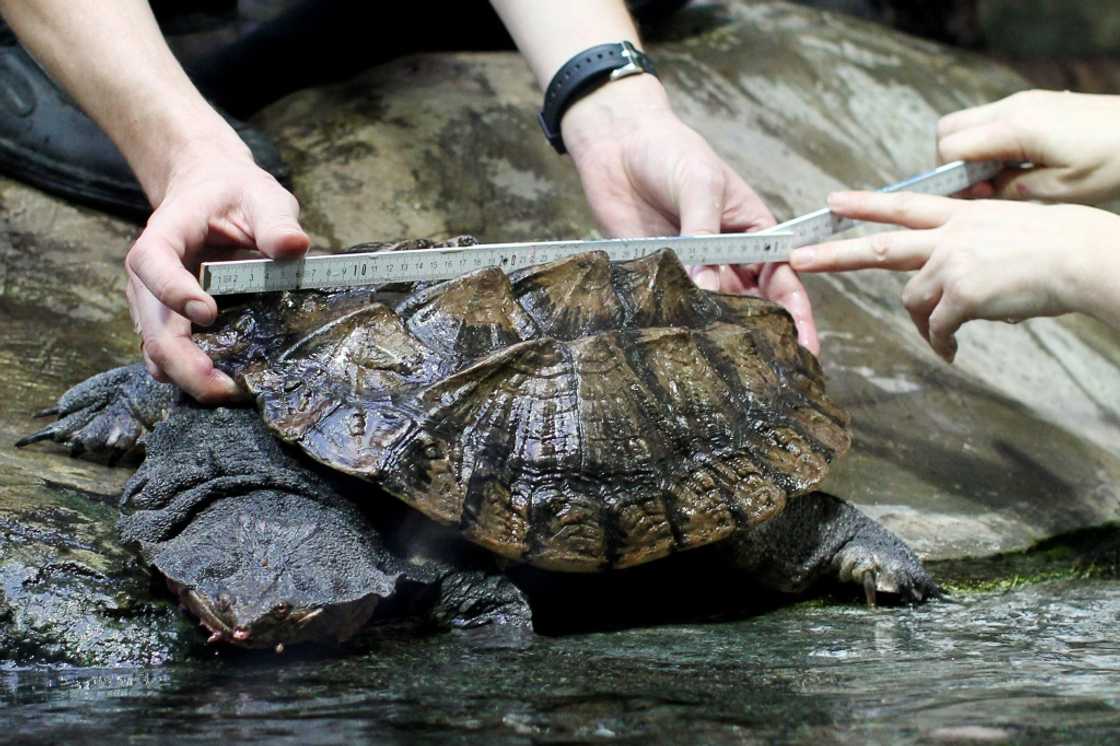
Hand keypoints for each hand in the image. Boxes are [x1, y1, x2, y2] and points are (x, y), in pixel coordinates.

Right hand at [127, 141, 309, 401]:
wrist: (213, 195)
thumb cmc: (236, 195)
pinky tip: (231, 384)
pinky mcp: (171, 325)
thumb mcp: (262, 196)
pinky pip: (172, 358)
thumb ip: (276, 221)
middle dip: (185, 362)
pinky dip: (195, 376)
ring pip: (157, 352)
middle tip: (225, 387)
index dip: (173, 291)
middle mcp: (149, 277)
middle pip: (152, 326)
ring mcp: (155, 306)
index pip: (153, 263)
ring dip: (189, 378)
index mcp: (164, 235)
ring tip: (232, 393)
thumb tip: (294, 246)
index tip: (208, 313)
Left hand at [561, 75, 818, 353]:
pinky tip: (678, 348)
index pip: (783, 280)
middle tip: (768, 375)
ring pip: (712, 314)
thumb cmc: (670, 152)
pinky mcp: (656, 277)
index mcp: (753, 234)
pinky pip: (671, 307)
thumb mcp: (700, 184)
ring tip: (725, 369)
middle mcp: (727, 259)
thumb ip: (704, 234)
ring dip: (718, 337)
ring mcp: (691, 271)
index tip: (805, 349)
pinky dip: (676, 326)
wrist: (616, 144)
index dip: (797, 317)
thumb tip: (705, 287)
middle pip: (752, 307)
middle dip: (762, 338)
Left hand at [788, 191, 1119, 361]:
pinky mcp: (962, 293)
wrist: (1083, 256)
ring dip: (924, 324)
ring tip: (942, 338)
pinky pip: (938, 327)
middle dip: (834, 253)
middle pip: (880, 245)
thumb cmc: (1062, 246)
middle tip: (798, 258)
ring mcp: (953, 263)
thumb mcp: (1011, 230)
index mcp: (963, 216)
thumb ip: (976, 247)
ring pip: (913, 300)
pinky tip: (952, 353)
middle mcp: (951, 235)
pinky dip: (942, 344)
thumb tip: (964, 278)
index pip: (903, 206)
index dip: (865, 204)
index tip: (833, 201)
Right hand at [939, 90, 1119, 203]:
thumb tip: (976, 192)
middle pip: (949, 128)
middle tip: (976, 188)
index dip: (950, 177)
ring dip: (971, 152)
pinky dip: (990, 144)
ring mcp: (1025, 101)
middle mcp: (1014, 107)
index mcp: (1016, 128)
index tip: (970, 197)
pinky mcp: (1036, 103)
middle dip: (951, 161)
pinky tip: (1017, 165)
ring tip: (999, 179)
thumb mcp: (1059, 190)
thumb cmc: (1114, 161)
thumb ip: (1007, 190)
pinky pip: (993, 121)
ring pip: (969, 123)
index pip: (950, 147)